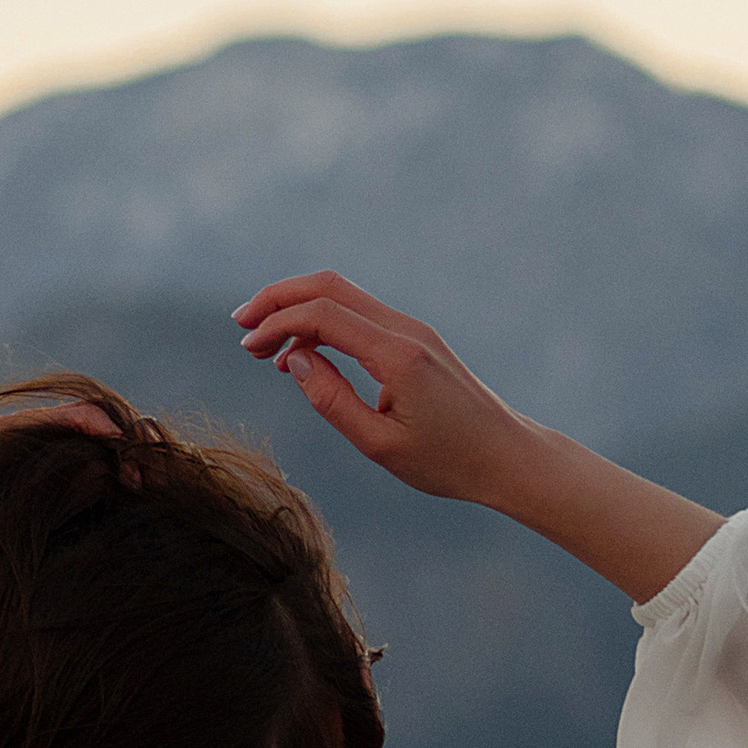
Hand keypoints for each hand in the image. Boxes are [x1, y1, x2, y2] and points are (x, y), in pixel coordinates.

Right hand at [232, 272, 535, 505]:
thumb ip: (331, 400)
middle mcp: (406, 330)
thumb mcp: (378, 444)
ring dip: (299, 310)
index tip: (248, 347)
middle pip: (331, 286)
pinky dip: (323, 324)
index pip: (324, 315)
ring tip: (264, 348)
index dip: (278, 323)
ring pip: (344, 296)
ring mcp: (413, 330)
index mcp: (398, 355)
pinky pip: (360, 315)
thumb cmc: (447, 461)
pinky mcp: (414, 339)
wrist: (506, 455)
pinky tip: (303, 353)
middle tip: (242, 325)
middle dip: (280, 297)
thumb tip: (295, 359)